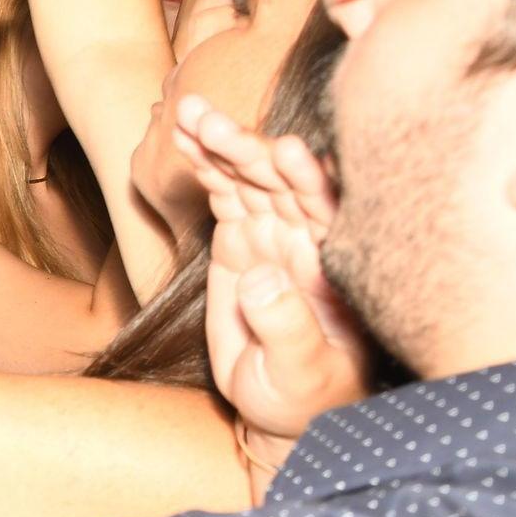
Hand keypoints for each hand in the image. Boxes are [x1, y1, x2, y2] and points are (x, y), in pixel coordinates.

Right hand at [176, 91, 373, 450]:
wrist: (284, 404)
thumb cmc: (306, 395)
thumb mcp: (300, 372)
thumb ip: (288, 326)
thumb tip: (260, 276)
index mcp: (334, 263)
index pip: (326, 209)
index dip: (308, 178)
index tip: (286, 151)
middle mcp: (308, 238)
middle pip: (279, 180)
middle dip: (246, 148)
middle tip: (210, 122)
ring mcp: (273, 235)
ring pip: (249, 177)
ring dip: (220, 143)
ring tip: (187, 112)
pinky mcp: (242, 240)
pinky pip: (223, 193)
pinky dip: (203, 164)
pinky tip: (181, 135)